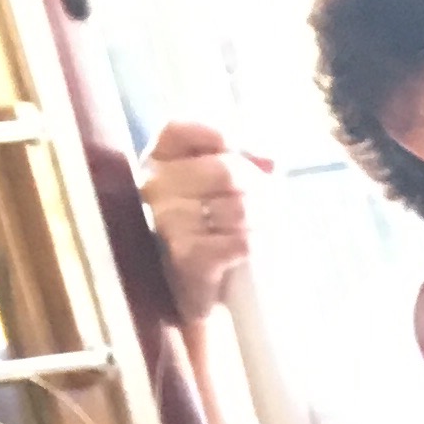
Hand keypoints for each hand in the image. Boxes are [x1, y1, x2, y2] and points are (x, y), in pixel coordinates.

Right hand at [139, 120, 267, 325]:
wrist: (195, 293)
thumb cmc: (212, 232)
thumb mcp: (222, 187)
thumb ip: (243, 161)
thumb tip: (271, 161)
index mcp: (157, 161)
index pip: (181, 130)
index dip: (223, 139)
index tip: (246, 162)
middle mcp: (153, 187)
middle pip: (226, 170)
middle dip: (258, 190)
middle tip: (265, 209)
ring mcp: (166, 222)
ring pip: (238, 207)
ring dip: (260, 222)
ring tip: (254, 232)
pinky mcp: (187, 256)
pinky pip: (240, 241)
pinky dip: (255, 246)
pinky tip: (248, 253)